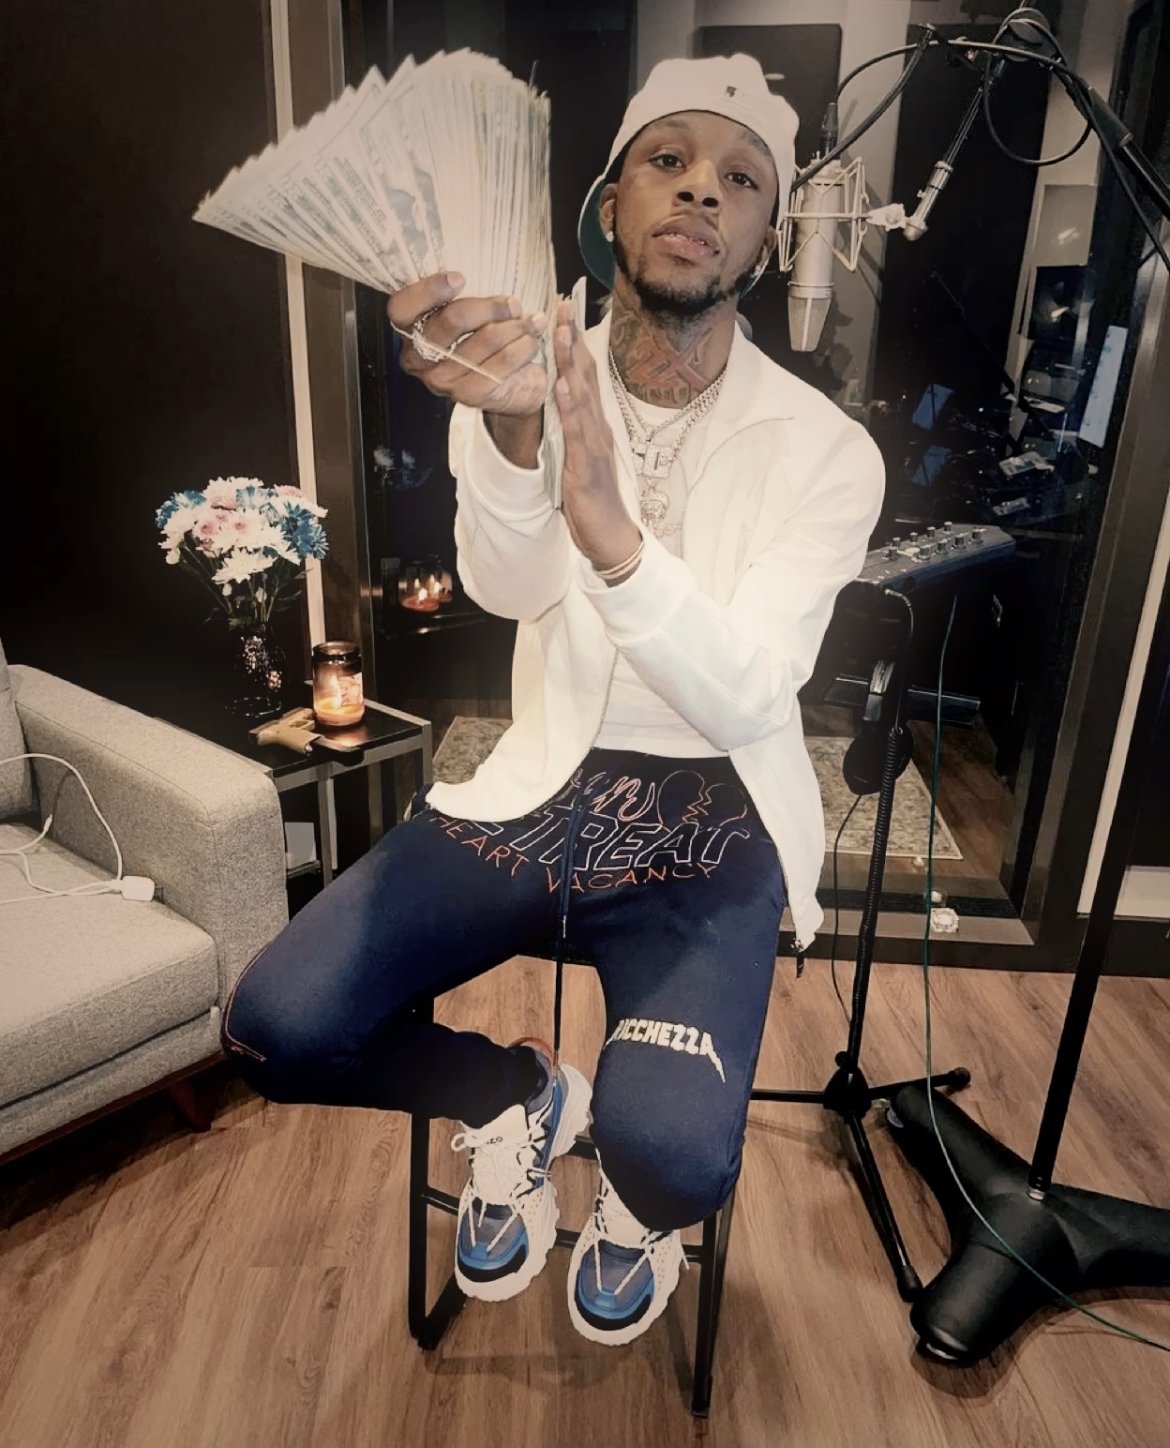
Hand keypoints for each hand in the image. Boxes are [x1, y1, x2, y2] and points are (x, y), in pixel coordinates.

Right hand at [386, 272, 548, 417]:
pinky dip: (523, 346)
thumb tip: (486, 266)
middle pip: (451, 320)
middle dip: (490, 306)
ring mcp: (442, 380)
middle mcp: (419, 358)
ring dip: (515, 326)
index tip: (459, 278)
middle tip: (513, 304)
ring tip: (530, 322)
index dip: (428, 290)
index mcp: (410, 331)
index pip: (402, 308)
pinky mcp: (469, 395)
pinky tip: (531, 341)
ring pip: (485, 338)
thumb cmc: (485, 340)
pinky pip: (503, 361)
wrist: (510, 388)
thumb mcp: (470, 313)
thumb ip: (465, 295)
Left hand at [553, 300, 640, 572]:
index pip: (585, 376)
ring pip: (581, 395)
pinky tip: (561, 383)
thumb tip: (562, 407)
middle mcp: (597, 427)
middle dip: (572, 339)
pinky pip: (576, 430)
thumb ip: (574, 432)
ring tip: (558, 331)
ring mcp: (594, 444)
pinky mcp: (586, 464)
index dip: (574, 344)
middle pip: (585, 375)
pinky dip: (569, 405)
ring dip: (569, 362)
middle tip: (561, 304)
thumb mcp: (580, 459)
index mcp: (594, 425)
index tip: (563, 313)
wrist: (610, 536)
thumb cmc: (593, 501)